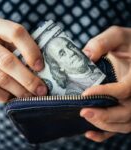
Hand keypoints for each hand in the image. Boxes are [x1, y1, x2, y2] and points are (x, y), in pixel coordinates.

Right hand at [0, 15, 46, 101]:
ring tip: (31, 96)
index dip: (31, 51)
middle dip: (28, 79)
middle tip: (41, 90)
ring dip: (18, 90)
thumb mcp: (6, 39)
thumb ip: (21, 48)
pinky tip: (13, 97)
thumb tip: (42, 69)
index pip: (16, 33)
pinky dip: (3, 96)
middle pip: (8, 61)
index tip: (41, 67)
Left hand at [80, 26, 130, 141]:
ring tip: (85, 117)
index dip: (106, 93)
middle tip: (83, 112)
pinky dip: (105, 133)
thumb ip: (103, 43)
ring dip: (104, 124)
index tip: (86, 94)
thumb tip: (86, 55)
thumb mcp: (118, 37)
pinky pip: (120, 126)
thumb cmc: (129, 44)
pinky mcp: (127, 107)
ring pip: (124, 123)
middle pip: (127, 112)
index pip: (125, 90)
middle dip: (105, 116)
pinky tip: (90, 132)